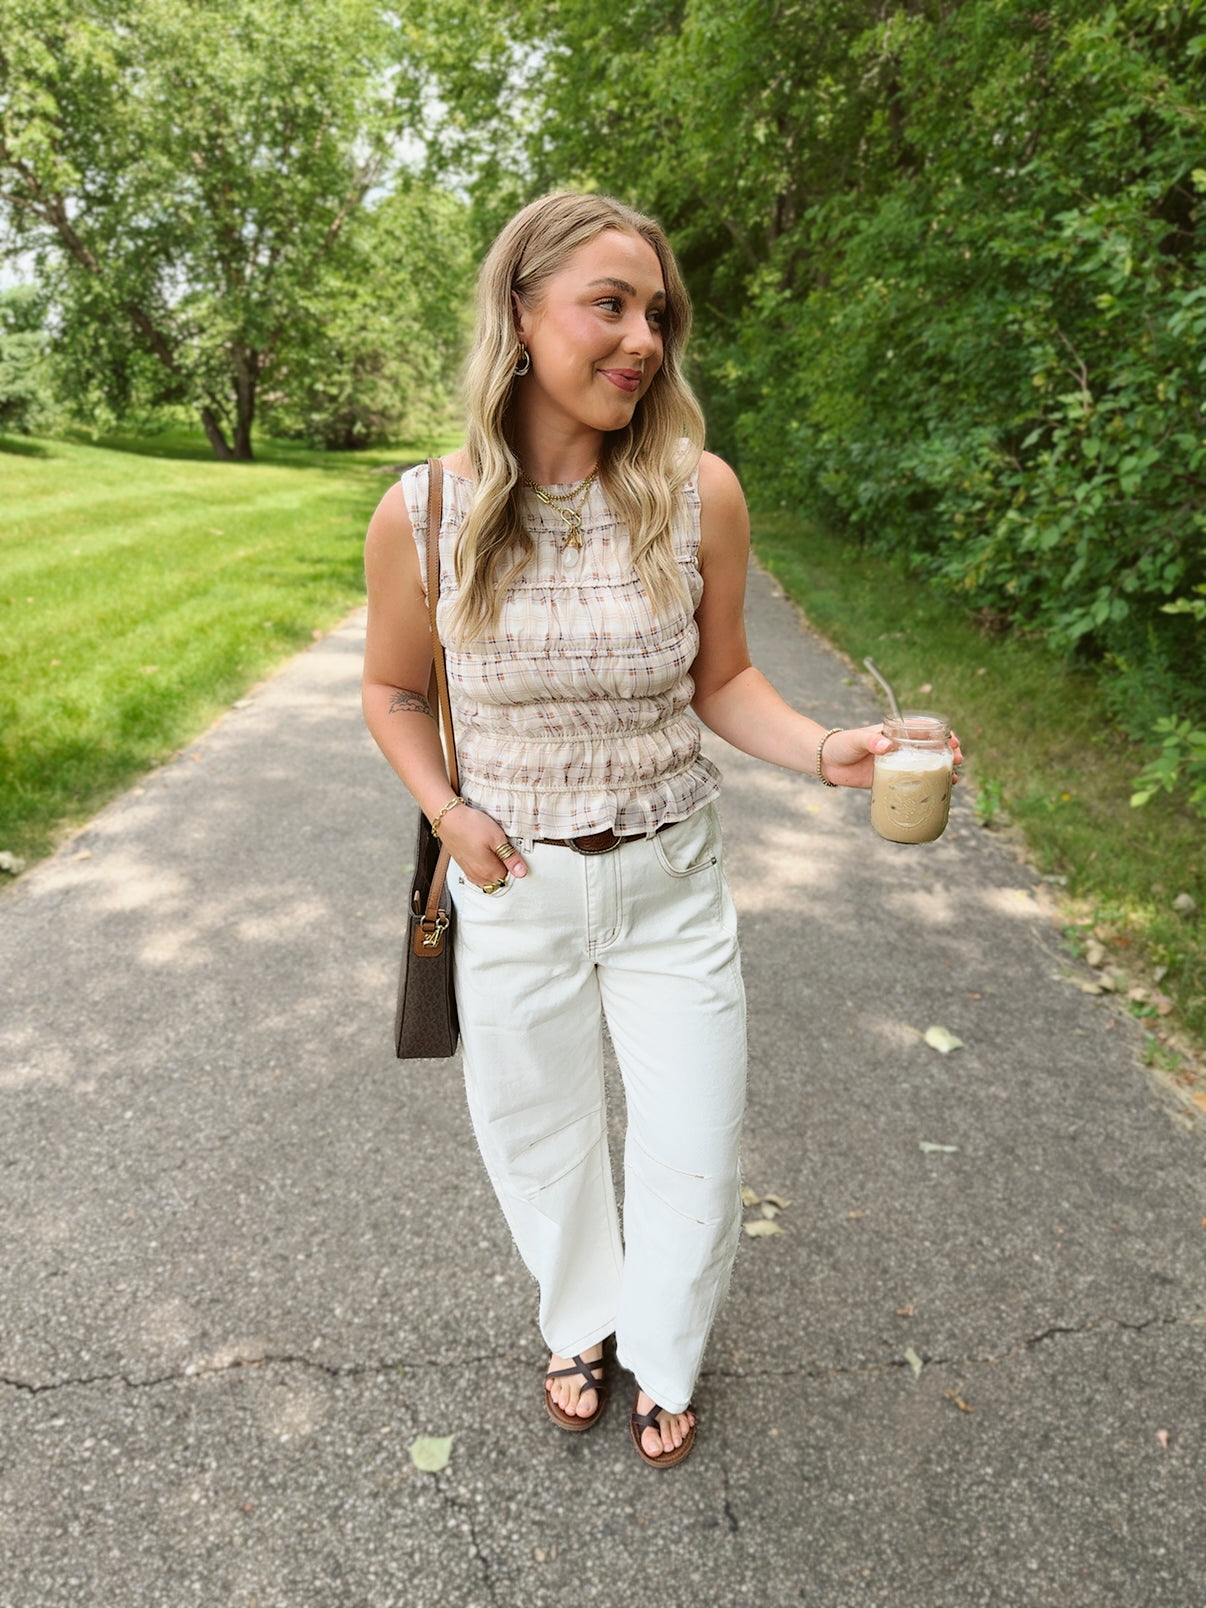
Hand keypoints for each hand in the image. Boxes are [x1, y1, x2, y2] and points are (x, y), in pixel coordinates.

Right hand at [435, 803, 528, 887]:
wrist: (447, 818)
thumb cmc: (470, 825)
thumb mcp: (497, 838)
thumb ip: (510, 858)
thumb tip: (522, 872)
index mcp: (489, 872)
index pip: (510, 879)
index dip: (514, 866)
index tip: (514, 854)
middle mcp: (478, 876)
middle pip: (498, 881)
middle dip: (504, 869)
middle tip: (505, 851)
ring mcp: (469, 871)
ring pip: (487, 879)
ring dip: (493, 869)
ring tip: (494, 851)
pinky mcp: (463, 865)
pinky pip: (478, 874)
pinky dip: (483, 867)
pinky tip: (484, 854)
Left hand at [819, 725, 964, 789]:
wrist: (826, 763)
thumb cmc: (842, 744)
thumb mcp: (856, 740)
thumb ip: (870, 741)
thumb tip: (886, 745)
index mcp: (894, 734)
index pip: (923, 730)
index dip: (942, 734)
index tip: (954, 740)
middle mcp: (899, 749)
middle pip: (930, 749)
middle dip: (947, 753)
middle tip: (958, 759)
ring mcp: (896, 765)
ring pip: (924, 767)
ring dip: (940, 771)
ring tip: (954, 777)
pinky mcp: (889, 780)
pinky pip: (911, 784)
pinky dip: (925, 787)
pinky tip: (937, 793)